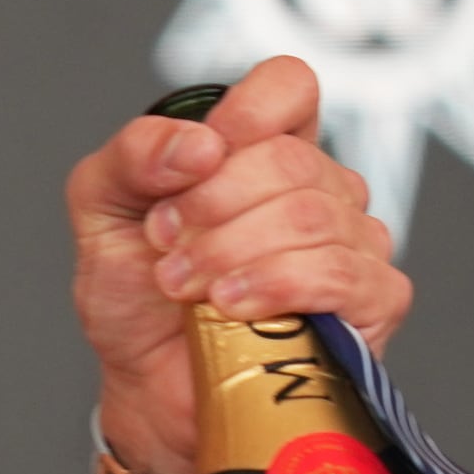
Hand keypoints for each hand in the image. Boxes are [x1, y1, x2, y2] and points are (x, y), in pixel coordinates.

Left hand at [68, 55, 412, 473]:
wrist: (146, 387)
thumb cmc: (136, 299)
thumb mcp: (102, 214)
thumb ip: (131, 157)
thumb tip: (196, 144)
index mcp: (263, 151)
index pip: (290, 87)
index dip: (246, 114)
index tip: (196, 162)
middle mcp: (318, 189)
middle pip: (290, 159)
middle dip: (211, 208)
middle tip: (166, 249)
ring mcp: (353, 243)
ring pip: (312, 218)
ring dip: (230, 252)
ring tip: (183, 287)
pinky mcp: (371, 302)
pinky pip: (343, 274)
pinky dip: (277, 287)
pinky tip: (232, 307)